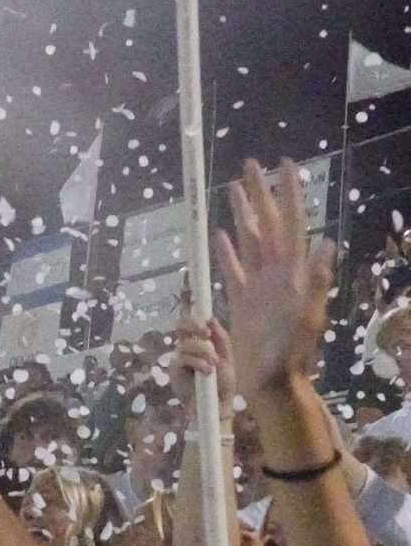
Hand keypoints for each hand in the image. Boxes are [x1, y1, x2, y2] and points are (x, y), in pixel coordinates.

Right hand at [168, 318, 236, 420]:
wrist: (218, 405)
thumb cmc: (222, 383)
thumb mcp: (226, 358)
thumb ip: (221, 339)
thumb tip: (212, 319)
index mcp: (198, 343)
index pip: (189, 323)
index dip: (195, 320)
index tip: (208, 327)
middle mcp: (186, 348)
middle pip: (180, 327)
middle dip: (194, 327)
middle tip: (207, 336)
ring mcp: (178, 360)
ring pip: (185, 344)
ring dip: (202, 352)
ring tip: (212, 365)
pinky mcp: (174, 372)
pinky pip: (182, 359)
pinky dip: (196, 362)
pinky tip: (205, 371)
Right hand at [214, 158, 335, 399]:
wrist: (273, 382)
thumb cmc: (292, 354)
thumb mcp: (309, 316)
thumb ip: (317, 280)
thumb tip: (327, 241)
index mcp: (293, 272)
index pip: (291, 222)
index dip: (288, 193)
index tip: (283, 164)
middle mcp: (276, 273)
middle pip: (266, 223)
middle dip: (260, 193)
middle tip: (250, 163)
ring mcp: (258, 286)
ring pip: (248, 240)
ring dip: (242, 214)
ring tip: (233, 188)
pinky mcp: (240, 302)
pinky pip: (231, 270)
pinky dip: (225, 251)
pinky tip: (218, 235)